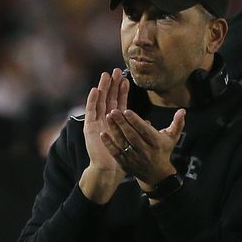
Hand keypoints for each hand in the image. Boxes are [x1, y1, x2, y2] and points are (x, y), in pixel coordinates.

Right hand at [79, 70, 129, 202]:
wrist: (109, 170)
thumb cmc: (123, 158)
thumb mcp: (134, 142)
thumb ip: (140, 130)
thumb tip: (151, 122)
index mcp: (116, 123)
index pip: (120, 103)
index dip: (122, 91)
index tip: (127, 79)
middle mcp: (105, 120)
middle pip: (109, 98)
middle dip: (113, 85)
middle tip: (116, 70)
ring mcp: (97, 122)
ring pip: (100, 101)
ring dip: (103, 88)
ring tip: (106, 75)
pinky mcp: (90, 127)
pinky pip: (90, 111)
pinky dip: (92, 100)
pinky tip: (96, 89)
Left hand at [102, 108, 184, 188]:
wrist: (156, 175)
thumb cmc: (163, 152)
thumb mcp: (172, 138)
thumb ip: (177, 123)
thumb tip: (183, 110)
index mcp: (156, 143)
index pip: (144, 131)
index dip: (136, 121)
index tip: (127, 110)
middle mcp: (145, 151)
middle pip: (132, 136)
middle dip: (122, 123)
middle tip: (113, 110)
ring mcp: (134, 158)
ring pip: (123, 143)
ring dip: (114, 130)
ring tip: (108, 117)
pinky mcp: (126, 163)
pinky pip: (116, 153)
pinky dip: (109, 144)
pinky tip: (103, 134)